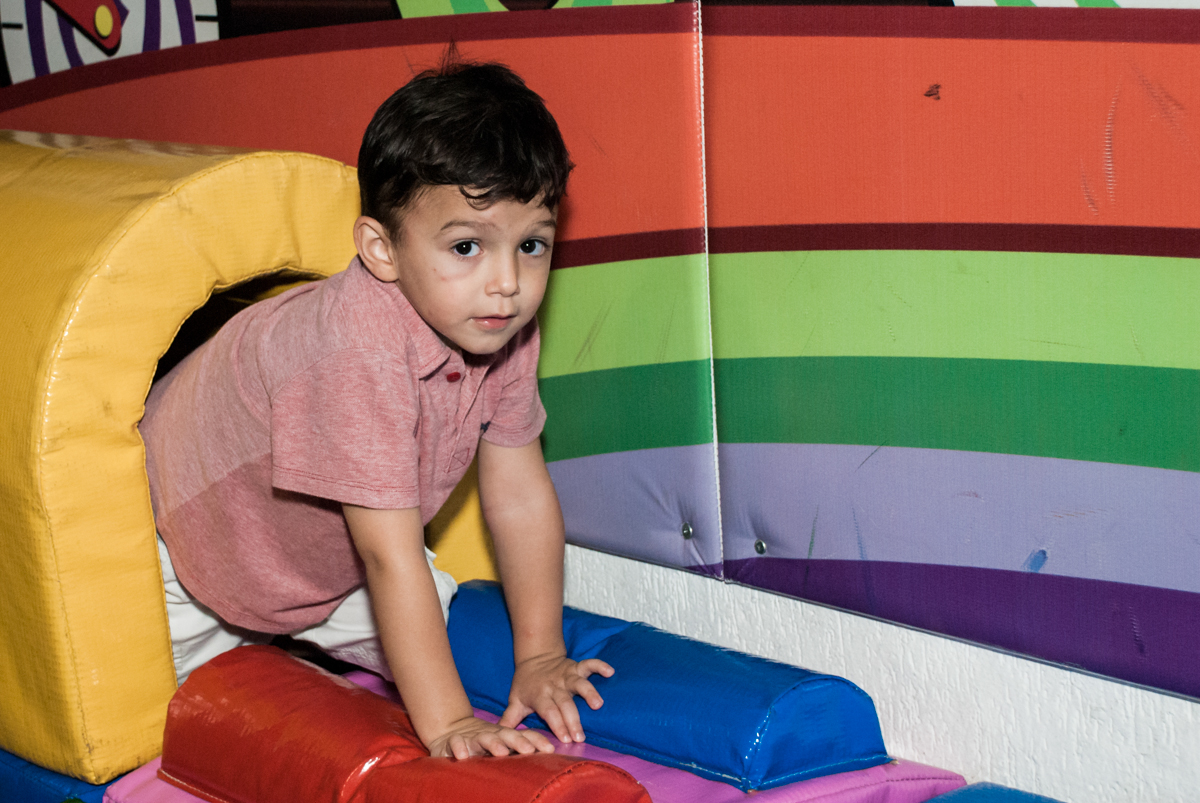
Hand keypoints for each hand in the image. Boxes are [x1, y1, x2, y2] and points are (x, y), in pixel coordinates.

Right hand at [426, 714, 554, 759]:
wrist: (450, 732)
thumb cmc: (481, 744)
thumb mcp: (500, 747)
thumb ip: (518, 750)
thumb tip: (546, 757)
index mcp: (504, 736)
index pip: (523, 736)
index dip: (536, 741)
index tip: (549, 749)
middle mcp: (490, 735)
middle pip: (506, 735)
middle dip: (518, 741)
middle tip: (529, 750)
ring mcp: (471, 737)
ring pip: (483, 738)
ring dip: (493, 743)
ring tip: (501, 752)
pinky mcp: (452, 741)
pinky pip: (455, 742)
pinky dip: (458, 746)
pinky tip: (462, 755)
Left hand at [499, 653, 614, 743]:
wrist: (534, 657)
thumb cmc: (526, 684)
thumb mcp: (515, 701)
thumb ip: (509, 720)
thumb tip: (500, 740)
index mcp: (539, 695)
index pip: (549, 712)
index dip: (557, 725)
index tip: (565, 740)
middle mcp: (554, 685)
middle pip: (565, 703)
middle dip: (573, 720)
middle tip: (580, 736)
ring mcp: (566, 675)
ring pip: (579, 683)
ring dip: (589, 692)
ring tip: (598, 704)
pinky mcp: (575, 667)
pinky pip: (588, 664)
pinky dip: (599, 665)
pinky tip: (609, 672)